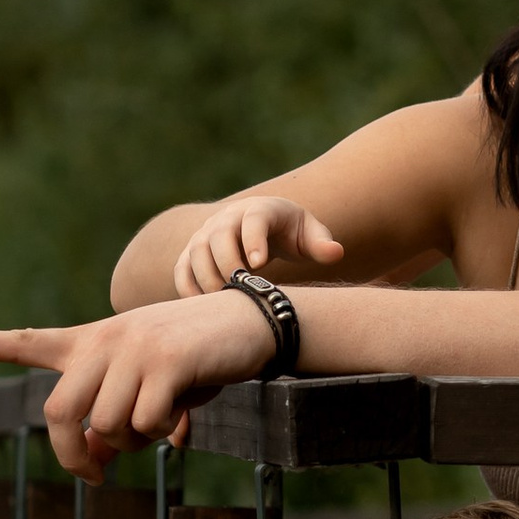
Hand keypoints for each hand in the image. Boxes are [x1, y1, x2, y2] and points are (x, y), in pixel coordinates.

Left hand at [0, 292, 277, 476]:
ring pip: (108, 425)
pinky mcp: (166, 362)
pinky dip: (164, 432)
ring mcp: (133, 350)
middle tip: (94, 476)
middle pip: (59, 412)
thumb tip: (95, 462)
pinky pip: (146, 421)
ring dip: (134, 442)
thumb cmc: (196, 360)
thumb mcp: (148, 386)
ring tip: (162, 423)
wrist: (248, 322)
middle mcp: (104, 341)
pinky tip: (183, 413)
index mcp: (92, 341)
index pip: (27, 341)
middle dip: (73, 456)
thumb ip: (115, 418)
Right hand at [173, 186, 346, 296]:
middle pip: (218, 236)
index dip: (254, 239)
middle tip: (240, 289)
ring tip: (224, 301)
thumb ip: (321, 243)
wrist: (260, 226)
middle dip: (228, 262)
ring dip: (206, 277)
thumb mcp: (309, 234)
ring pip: (196, 252)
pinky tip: (203, 309)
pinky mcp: (193, 253)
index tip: (260, 264)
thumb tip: (335, 252)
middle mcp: (228, 218)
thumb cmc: (290, 233)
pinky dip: (187, 288)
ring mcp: (206, 234)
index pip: (254, 219)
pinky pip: (183, 269)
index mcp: (259, 209)